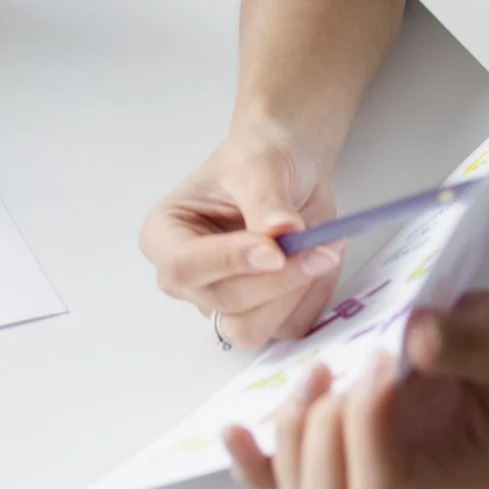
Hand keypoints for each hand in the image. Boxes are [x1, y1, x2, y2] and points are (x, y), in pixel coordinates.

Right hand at [141, 126, 346, 346]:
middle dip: (276, 279)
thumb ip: (265, 199)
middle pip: (223, 303)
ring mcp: (222, 302)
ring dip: (294, 293)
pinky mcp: (262, 316)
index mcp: (165, 235)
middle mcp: (188, 278)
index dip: (229, 262)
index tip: (274, 249)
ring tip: (323, 249)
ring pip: (252, 328)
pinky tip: (319, 261)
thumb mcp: (258, 163)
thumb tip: (280, 231)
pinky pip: (288, 327)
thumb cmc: (258, 159)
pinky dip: (312, 298)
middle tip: (319, 246)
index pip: (184, 266)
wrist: (289, 170)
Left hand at [222, 291, 488, 488]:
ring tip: (311, 376)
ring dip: (289, 439)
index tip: (377, 358)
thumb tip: (414, 337)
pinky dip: (259, 459)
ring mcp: (385, 473)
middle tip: (333, 372)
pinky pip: (294, 476)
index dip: (363, 423)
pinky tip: (235, 429)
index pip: (382, 483)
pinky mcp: (358, 446)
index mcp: (455, 476)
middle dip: (316, 437)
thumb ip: (464, 339)